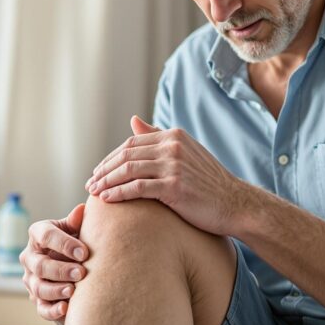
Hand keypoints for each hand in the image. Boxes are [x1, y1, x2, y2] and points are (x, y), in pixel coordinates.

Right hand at [20, 203, 88, 323]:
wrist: (74, 264)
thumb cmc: (75, 241)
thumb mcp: (75, 229)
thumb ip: (76, 222)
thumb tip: (82, 209)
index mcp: (38, 234)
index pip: (45, 236)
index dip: (63, 244)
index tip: (84, 253)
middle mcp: (30, 256)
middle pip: (40, 265)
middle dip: (61, 270)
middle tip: (81, 273)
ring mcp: (31, 279)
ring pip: (38, 287)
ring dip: (55, 290)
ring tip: (73, 291)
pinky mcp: (37, 299)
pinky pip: (41, 307)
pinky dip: (52, 309)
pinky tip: (65, 308)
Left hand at [85, 115, 246, 235]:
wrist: (235, 204)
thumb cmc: (209, 183)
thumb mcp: (185, 153)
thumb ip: (159, 137)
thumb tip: (133, 120)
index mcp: (174, 136)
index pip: (131, 143)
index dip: (111, 158)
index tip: (98, 171)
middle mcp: (173, 146)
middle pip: (126, 155)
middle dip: (104, 170)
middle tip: (90, 183)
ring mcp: (174, 165)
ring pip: (128, 170)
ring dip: (106, 182)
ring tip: (94, 192)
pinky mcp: (174, 186)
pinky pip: (137, 188)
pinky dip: (118, 193)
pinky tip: (107, 200)